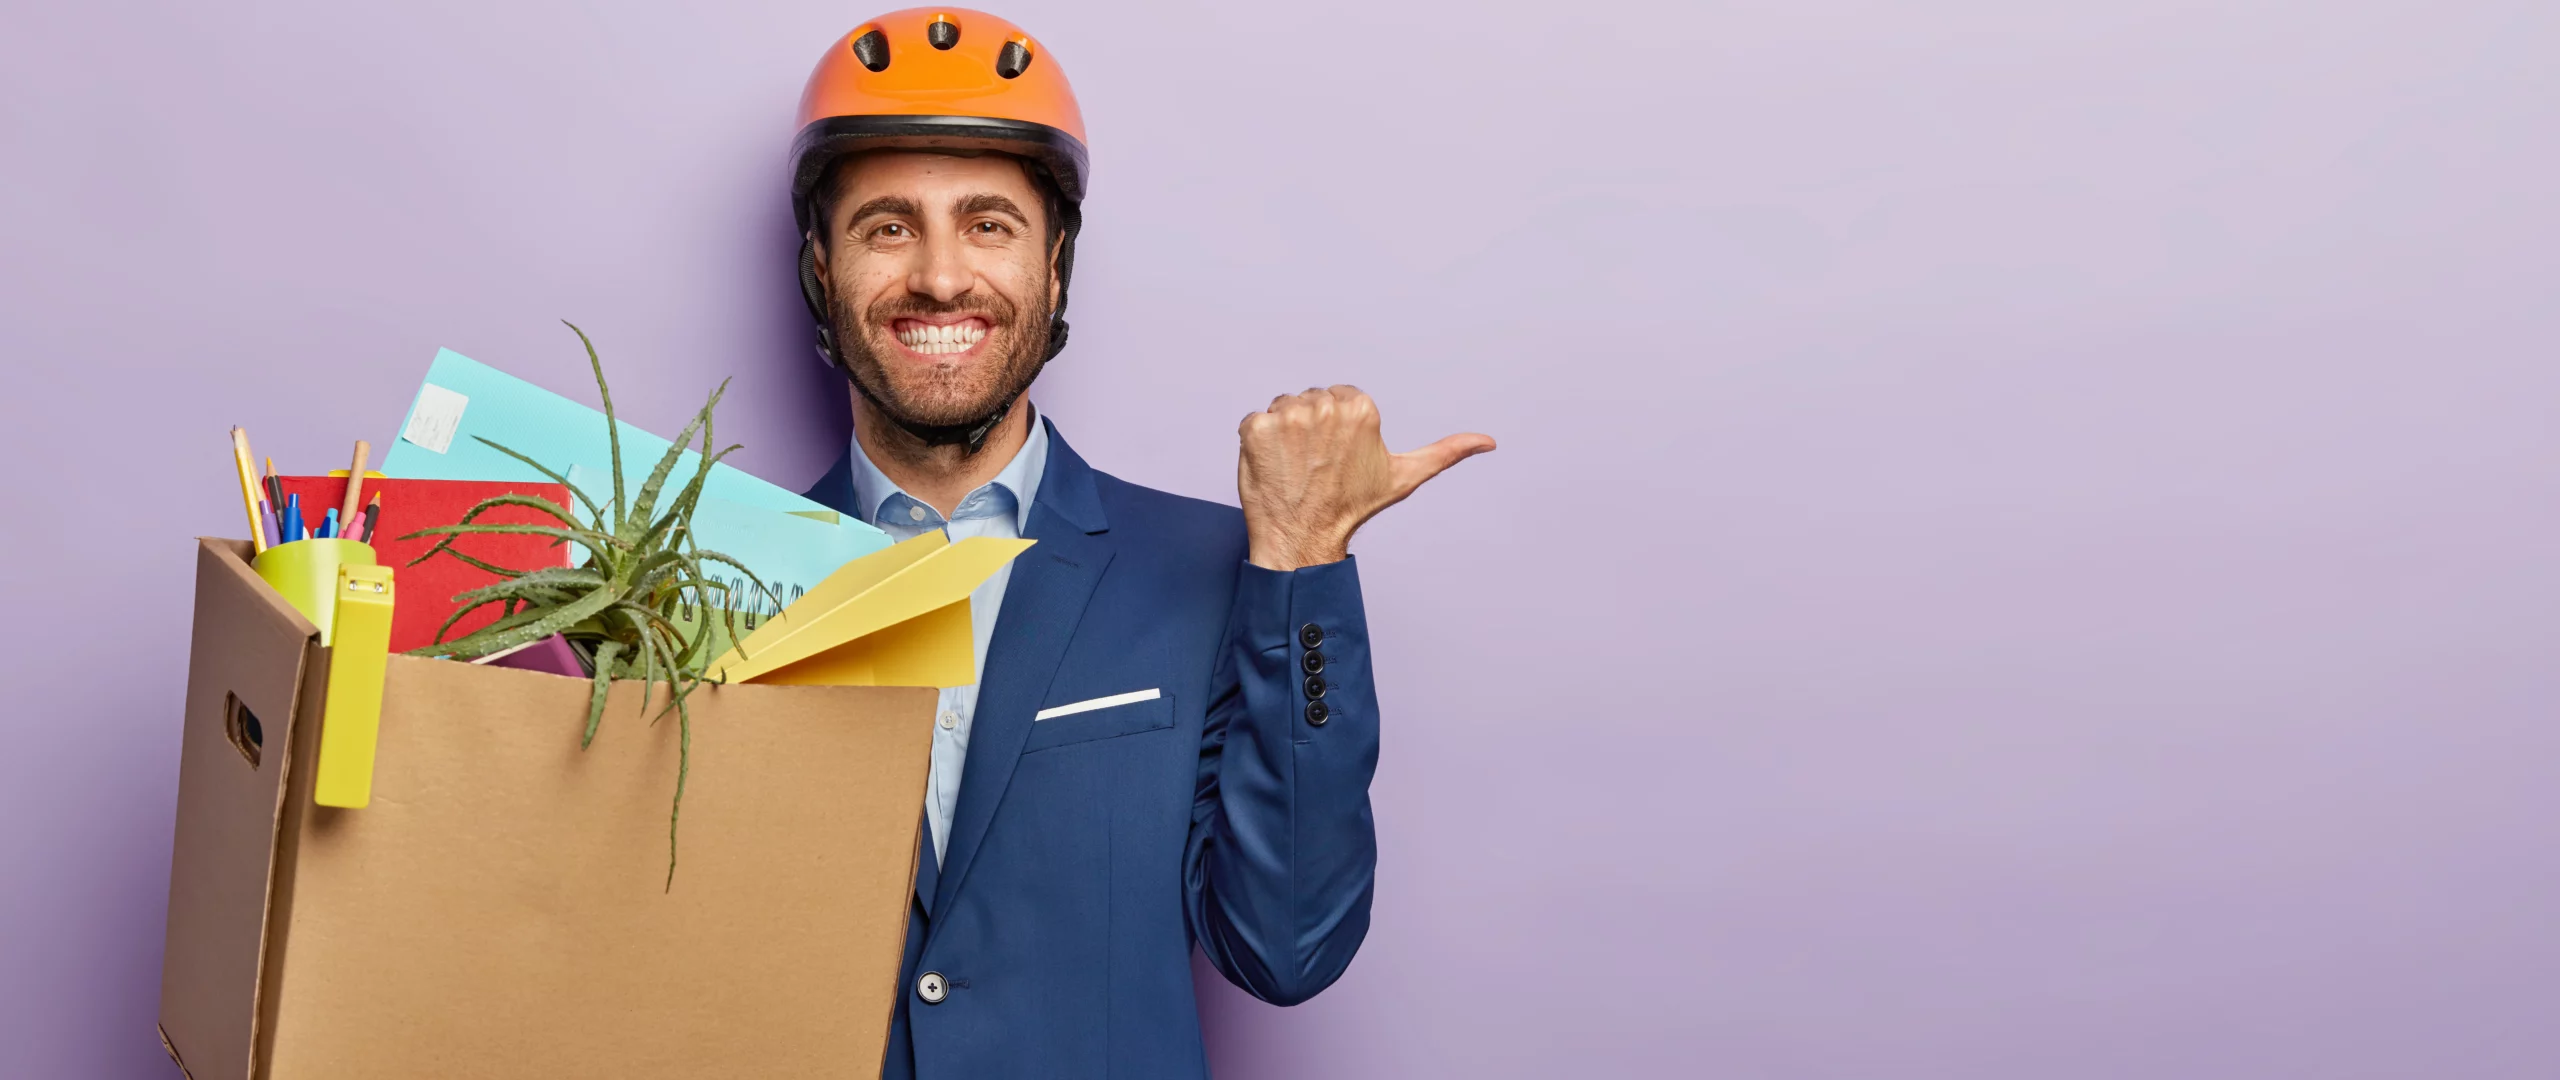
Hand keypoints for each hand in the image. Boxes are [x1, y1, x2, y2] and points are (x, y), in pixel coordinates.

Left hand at [1236, 386, 1495, 570]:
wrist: (1304, 538)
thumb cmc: (1353, 507)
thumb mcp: (1404, 477)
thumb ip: (1445, 452)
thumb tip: (1488, 442)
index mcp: (1360, 408)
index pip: (1339, 399)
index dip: (1336, 430)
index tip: (1338, 457)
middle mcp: (1323, 405)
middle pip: (1310, 401)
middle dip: (1311, 429)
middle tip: (1317, 465)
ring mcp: (1286, 417)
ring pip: (1282, 409)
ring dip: (1284, 435)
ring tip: (1296, 467)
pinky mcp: (1255, 429)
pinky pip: (1253, 422)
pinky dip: (1258, 444)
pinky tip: (1274, 468)